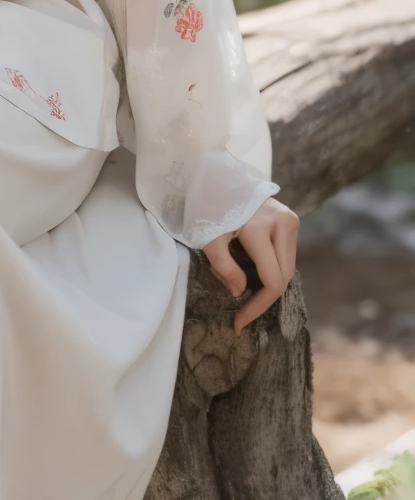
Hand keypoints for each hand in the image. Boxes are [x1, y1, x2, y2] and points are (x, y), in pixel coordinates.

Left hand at [203, 201, 298, 333]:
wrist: (219, 177)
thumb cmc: (209, 206)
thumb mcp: (208, 237)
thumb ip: (223, 266)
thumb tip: (239, 292)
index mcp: (259, 227)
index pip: (271, 280)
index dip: (258, 306)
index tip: (239, 322)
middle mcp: (282, 222)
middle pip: (284, 276)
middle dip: (264, 298)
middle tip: (243, 313)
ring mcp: (290, 219)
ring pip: (289, 268)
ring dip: (269, 284)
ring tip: (245, 290)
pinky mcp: (291, 219)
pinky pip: (286, 255)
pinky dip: (273, 269)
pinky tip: (254, 274)